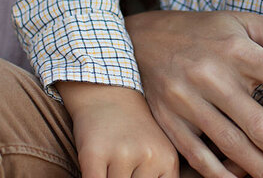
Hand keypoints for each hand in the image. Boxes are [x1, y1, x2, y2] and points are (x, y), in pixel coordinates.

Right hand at [58, 81, 179, 177]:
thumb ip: (157, 175)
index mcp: (168, 160)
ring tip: (110, 165)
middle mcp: (149, 156)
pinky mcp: (94, 153)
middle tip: (123, 167)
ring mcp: (122, 154)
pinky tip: (96, 169)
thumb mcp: (157, 151)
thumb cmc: (132, 129)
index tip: (137, 173)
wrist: (106, 92)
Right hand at [126, 11, 262, 177]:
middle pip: (262, 126)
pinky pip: (201, 158)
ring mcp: (189, 103)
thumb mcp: (242, 21)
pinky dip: (224, 176)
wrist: (139, 39)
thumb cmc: (204, 31)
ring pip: (235, 147)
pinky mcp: (171, 123)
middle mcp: (214, 77)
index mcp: (238, 50)